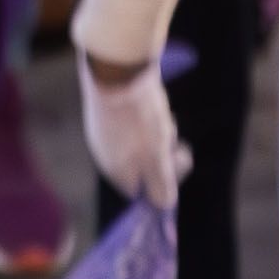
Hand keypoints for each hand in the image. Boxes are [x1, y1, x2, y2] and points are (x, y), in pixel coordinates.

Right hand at [81, 49, 185, 211]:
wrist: (116, 71)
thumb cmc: (139, 118)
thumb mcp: (158, 157)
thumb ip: (161, 185)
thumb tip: (163, 207)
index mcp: (116, 171)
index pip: (142, 191)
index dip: (164, 180)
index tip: (176, 160)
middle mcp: (104, 155)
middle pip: (142, 167)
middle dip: (163, 155)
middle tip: (176, 140)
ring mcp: (102, 133)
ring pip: (139, 144)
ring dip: (157, 136)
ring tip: (164, 117)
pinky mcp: (104, 112)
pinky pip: (130, 126)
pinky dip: (145, 120)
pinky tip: (152, 105)